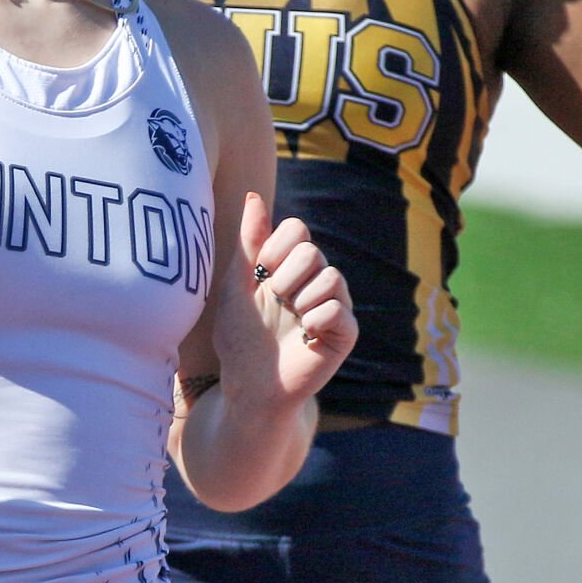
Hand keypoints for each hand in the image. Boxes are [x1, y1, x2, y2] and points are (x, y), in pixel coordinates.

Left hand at [214, 192, 356, 405]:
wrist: (248, 385)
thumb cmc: (239, 338)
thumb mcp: (236, 287)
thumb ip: (248, 244)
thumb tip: (254, 197)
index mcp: (289, 267)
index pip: (297, 229)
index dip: (276, 247)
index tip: (260, 273)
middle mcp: (316, 281)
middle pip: (311, 251)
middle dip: (284, 277)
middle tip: (275, 302)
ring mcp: (333, 306)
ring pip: (330, 277)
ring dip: (299, 299)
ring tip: (290, 320)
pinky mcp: (345, 333)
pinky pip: (339, 309)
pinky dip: (316, 319)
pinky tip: (304, 334)